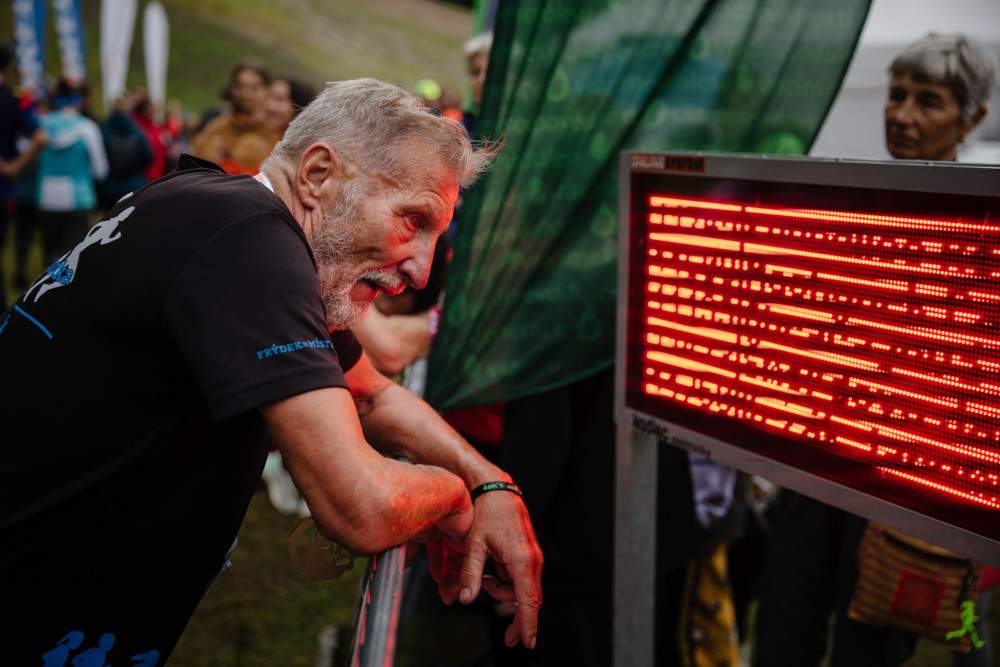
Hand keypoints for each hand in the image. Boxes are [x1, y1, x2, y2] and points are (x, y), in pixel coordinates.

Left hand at [456, 490, 542, 648]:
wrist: (496, 489)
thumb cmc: (486, 513)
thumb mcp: (473, 544)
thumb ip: (470, 573)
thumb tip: (465, 599)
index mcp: (521, 560)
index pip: (529, 600)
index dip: (528, 624)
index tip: (528, 642)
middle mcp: (532, 560)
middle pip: (530, 600)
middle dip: (519, 619)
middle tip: (508, 638)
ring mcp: (532, 556)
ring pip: (524, 590)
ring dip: (505, 595)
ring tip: (484, 583)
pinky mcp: (528, 553)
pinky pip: (521, 578)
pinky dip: (506, 583)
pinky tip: (490, 574)